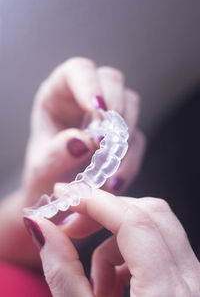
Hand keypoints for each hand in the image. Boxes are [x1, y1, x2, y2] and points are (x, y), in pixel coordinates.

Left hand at [22, 57, 144, 206]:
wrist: (57, 188)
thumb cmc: (45, 171)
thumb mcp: (42, 167)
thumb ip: (57, 153)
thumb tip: (83, 142)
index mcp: (58, 95)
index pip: (78, 71)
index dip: (90, 85)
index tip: (98, 111)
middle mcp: (85, 98)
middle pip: (111, 80)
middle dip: (115, 107)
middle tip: (107, 140)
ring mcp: (107, 114)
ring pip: (131, 104)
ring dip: (125, 134)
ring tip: (109, 166)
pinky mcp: (122, 133)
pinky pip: (137, 138)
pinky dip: (130, 160)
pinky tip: (114, 180)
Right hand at [25, 190, 199, 296]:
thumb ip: (62, 272)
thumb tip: (41, 227)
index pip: (134, 221)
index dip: (96, 200)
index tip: (65, 194)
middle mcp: (193, 284)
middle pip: (150, 213)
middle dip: (105, 212)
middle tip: (71, 225)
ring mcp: (196, 282)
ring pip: (155, 227)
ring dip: (115, 240)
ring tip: (95, 282)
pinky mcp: (191, 283)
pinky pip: (160, 247)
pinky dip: (130, 255)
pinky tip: (114, 287)